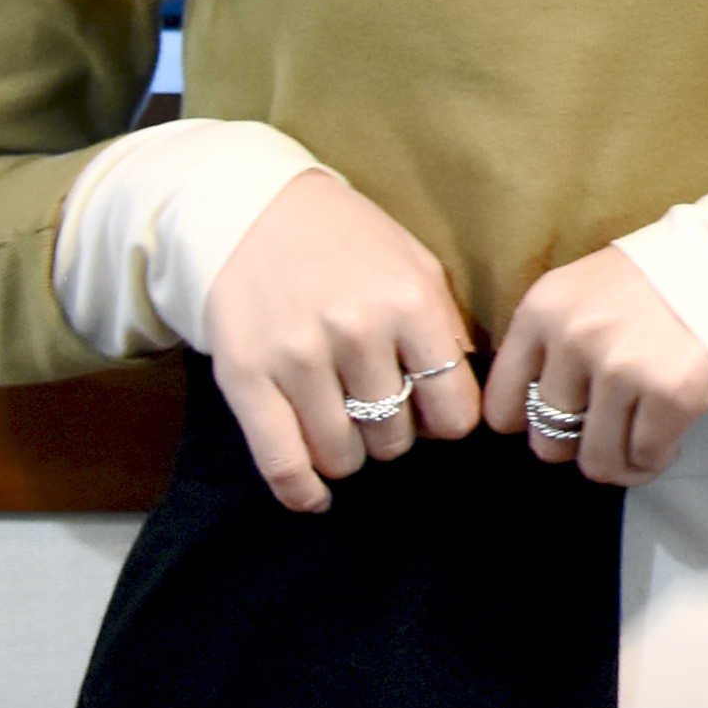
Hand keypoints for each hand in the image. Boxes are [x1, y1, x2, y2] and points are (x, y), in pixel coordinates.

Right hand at [201, 169, 482, 512]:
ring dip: (349, 455)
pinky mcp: (245, 377)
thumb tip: (462, 401)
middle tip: (378, 410)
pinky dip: (302, 491)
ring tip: (345, 426)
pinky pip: (283, 462)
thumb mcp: (415, 267)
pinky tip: (314, 494)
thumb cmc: (347, 243)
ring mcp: (298, 357)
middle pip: (396, 439)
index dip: (447, 423)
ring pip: (343, 456)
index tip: (433, 414)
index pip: (454, 410)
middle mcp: (357, 331)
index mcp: (411, 302)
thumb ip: (444, 330)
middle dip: (393, 435)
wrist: (255, 212)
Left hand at [483, 245, 707, 486]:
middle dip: (579, 444)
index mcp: (543, 309)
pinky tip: (667, 439)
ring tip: (638, 443)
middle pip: (548, 441)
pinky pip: (644, 458)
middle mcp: (575, 338)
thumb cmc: (661, 278)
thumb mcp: (586, 292)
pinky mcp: (671, 393)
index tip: (561, 420)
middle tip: (609, 428)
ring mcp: (623, 368)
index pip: (502, 407)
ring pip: (597, 461)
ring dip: (619, 462)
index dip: (531, 422)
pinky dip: (654, 459)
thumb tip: (536, 417)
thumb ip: (554, 344)